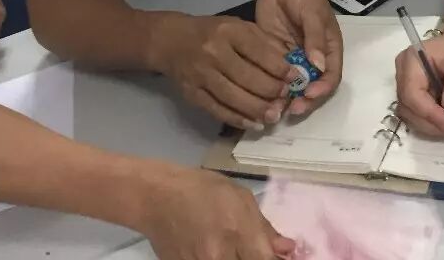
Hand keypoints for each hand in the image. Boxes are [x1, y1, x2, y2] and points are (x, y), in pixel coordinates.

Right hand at [142, 164, 294, 259]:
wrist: (156, 197)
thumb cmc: (202, 190)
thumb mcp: (239, 197)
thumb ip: (264, 227)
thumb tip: (287, 249)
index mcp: (237, 231)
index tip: (280, 256)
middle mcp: (220, 255)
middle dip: (256, 258)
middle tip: (252, 250)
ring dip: (238, 258)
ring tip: (233, 248)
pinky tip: (219, 251)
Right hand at [163, 14, 295, 129]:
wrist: (172, 41)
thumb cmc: (213, 32)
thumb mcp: (238, 27)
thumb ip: (263, 43)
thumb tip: (290, 65)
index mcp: (229, 31)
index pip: (259, 52)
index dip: (280, 68)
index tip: (295, 78)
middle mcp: (214, 52)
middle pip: (248, 77)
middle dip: (271, 91)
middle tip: (286, 98)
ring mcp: (201, 74)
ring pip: (234, 97)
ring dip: (257, 109)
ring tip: (274, 115)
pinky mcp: (192, 93)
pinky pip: (217, 110)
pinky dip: (237, 119)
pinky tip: (253, 123)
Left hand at [256, 0, 343, 115]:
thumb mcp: (313, 14)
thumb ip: (315, 39)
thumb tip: (319, 67)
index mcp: (328, 51)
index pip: (330, 77)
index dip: (322, 90)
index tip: (308, 95)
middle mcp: (312, 60)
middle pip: (312, 88)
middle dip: (303, 100)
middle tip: (289, 109)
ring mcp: (293, 60)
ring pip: (291, 87)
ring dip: (285, 98)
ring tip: (273, 107)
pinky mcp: (274, 57)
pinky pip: (273, 76)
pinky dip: (269, 87)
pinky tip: (259, 93)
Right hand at [394, 32, 443, 136]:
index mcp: (414, 60)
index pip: (412, 94)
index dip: (429, 114)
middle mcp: (403, 71)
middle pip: (408, 107)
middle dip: (433, 122)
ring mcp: (405, 83)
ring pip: (412, 114)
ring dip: (435, 123)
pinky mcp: (412, 92)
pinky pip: (418, 113)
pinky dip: (435, 120)